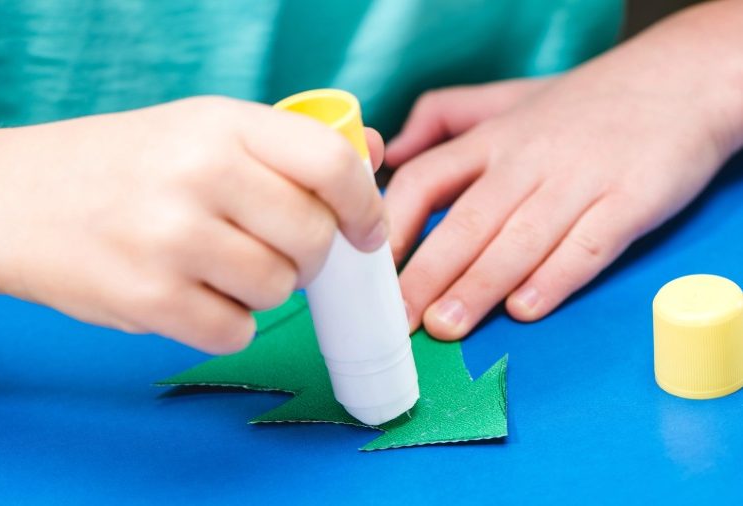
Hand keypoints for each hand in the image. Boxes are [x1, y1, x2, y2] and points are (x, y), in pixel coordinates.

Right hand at [0, 97, 385, 352]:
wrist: (18, 198)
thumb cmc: (126, 166)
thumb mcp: (203, 128)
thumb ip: (288, 142)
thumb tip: (372, 151)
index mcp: (223, 124)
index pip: (332, 162)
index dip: (365, 204)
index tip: (365, 230)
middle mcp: (200, 173)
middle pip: (313, 238)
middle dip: (309, 256)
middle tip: (278, 250)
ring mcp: (172, 238)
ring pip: (278, 290)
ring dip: (264, 290)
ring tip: (221, 267)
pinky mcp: (149, 299)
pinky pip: (236, 332)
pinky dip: (227, 324)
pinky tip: (195, 296)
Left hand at [385, 7, 742, 339]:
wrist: (681, 81)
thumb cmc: (584, 102)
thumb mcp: (508, 97)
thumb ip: (444, 115)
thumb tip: (394, 149)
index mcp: (492, 139)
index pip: (426, 180)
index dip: (395, 226)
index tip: (373, 270)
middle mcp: (528, 160)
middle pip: (466, 222)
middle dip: (428, 274)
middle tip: (401, 319)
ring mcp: (579, 180)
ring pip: (519, 240)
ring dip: (479, 286)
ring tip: (447, 325)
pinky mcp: (630, 200)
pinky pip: (587, 245)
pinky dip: (555, 278)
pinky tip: (525, 309)